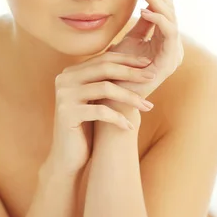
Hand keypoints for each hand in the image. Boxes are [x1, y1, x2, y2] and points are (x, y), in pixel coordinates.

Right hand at [45, 52, 158, 176]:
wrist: (68, 157)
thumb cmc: (86, 128)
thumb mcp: (96, 101)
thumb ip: (106, 81)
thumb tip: (134, 64)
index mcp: (70, 73)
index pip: (103, 59)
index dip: (127, 60)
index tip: (148, 64)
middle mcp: (64, 80)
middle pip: (104, 68)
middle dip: (131, 72)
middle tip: (152, 77)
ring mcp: (64, 96)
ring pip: (105, 88)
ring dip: (130, 97)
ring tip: (148, 106)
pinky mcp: (66, 113)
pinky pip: (101, 111)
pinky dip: (118, 118)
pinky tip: (129, 127)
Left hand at [106, 0, 183, 100]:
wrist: (112, 101)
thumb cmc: (116, 74)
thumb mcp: (127, 43)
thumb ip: (139, 26)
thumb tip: (143, 3)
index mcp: (163, 40)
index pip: (163, 6)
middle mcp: (172, 45)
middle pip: (170, 8)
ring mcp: (173, 54)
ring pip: (170, 17)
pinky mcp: (169, 62)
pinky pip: (168, 34)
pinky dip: (158, 19)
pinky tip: (144, 8)